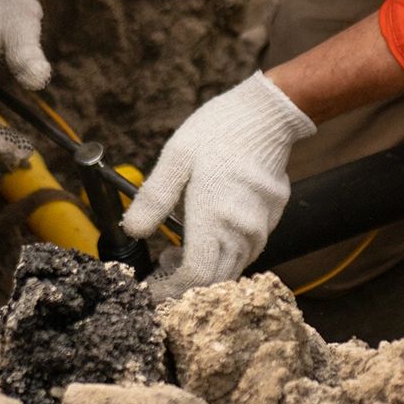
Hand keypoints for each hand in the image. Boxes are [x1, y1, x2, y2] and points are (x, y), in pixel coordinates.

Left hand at [122, 73, 315, 298]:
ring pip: (232, 269)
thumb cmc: (219, 131)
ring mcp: (261, 227)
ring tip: (178, 249)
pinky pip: (246, 251)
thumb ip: (154, 197)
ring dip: (205, 270)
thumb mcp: (177, 156)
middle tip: (161, 264)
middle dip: (184, 284)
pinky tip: (208, 233)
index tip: (151, 288)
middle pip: (214, 281)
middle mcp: (242, 231)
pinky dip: (224, 254)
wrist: (267, 114)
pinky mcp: (271, 219)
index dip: (169, 289)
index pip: (194, 277)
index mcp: (215, 217)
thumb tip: (132, 230)